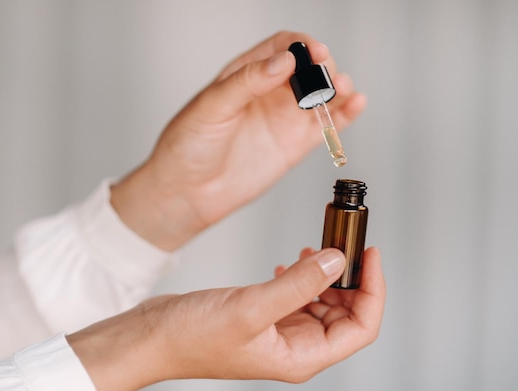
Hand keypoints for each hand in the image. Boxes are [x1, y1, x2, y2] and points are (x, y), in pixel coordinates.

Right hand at [67, 247, 384, 390]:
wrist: (153, 338)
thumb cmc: (192, 338)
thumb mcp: (251, 308)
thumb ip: (298, 284)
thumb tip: (337, 261)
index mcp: (301, 357)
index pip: (360, 328)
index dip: (373, 291)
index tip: (370, 256)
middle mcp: (295, 347)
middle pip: (345, 313)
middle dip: (350, 278)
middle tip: (345, 242)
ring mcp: (278, 331)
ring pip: (321, 302)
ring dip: (324, 274)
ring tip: (316, 248)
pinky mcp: (262, 315)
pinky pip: (295, 295)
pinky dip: (300, 276)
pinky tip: (288, 262)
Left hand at [111, 31, 366, 250]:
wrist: (187, 192)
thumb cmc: (188, 146)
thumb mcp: (212, 106)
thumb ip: (248, 81)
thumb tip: (283, 61)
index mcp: (245, 74)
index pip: (281, 47)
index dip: (300, 45)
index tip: (311, 51)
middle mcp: (269, 93)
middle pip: (308, 67)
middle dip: (322, 66)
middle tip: (326, 74)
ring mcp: (284, 119)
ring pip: (322, 94)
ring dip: (338, 87)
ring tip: (343, 88)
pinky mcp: (295, 145)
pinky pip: (326, 125)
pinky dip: (344, 114)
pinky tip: (356, 104)